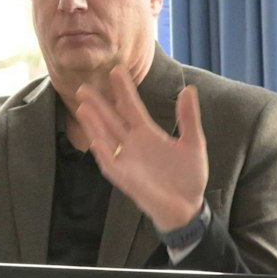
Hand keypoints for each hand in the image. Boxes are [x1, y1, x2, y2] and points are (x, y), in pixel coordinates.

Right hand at [73, 67, 208, 232]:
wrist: (189, 207)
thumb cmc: (189, 177)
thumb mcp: (193, 143)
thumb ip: (188, 118)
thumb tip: (189, 90)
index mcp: (148, 134)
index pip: (131, 107)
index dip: (124, 90)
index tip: (116, 70)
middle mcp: (133, 145)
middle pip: (111, 120)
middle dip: (98, 104)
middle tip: (83, 85)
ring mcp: (127, 161)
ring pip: (106, 139)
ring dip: (94, 125)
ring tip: (82, 107)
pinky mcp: (126, 179)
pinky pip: (111, 164)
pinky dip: (103, 153)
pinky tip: (94, 140)